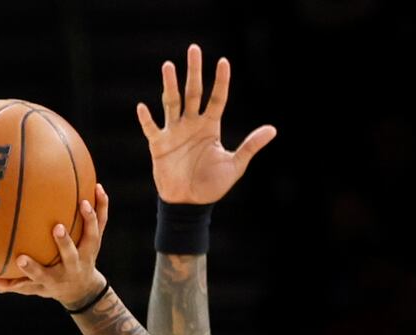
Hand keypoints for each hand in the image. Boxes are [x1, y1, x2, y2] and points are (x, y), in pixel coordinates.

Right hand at [0, 184, 110, 307]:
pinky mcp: (95, 242)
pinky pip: (101, 223)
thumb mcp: (31, 288)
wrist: (81, 289)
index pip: (41, 274)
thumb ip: (9, 284)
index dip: (31, 268)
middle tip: (57, 227)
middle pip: (70, 256)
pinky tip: (98, 187)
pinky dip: (101, 206)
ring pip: (91, 237)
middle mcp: (72, 266)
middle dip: (64, 243)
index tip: (20, 259)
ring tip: (84, 201)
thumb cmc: (50, 284)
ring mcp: (86, 254)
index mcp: (54, 278)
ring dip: (89, 220)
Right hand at [136, 44, 276, 204]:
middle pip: (193, 92)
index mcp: (210, 127)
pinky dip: (146, 119)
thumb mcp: (235, 165)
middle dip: (194, 71)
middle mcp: (191, 124)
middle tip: (194, 48)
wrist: (190, 204)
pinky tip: (142, 107)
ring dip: (170, 85)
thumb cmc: (211, 185)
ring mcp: (174, 132)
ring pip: (172, 103)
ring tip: (169, 66)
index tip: (224, 61)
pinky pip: (151, 129)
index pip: (217, 99)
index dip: (221, 81)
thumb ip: (251, 146)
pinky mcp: (159, 145)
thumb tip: (273, 129)